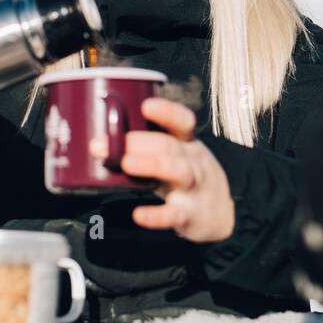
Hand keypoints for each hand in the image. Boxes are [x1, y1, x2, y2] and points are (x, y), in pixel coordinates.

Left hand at [116, 97, 234, 242]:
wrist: (221, 215)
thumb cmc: (186, 178)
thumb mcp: (177, 156)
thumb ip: (146, 149)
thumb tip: (100, 142)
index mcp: (187, 143)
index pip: (183, 121)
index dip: (166, 112)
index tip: (145, 106)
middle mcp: (193, 162)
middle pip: (170, 146)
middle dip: (139, 142)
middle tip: (109, 144)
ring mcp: (194, 188)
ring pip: (178, 172)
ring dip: (150, 165)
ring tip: (126, 164)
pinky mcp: (190, 215)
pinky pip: (174, 214)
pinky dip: (157, 216)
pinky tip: (139, 215)